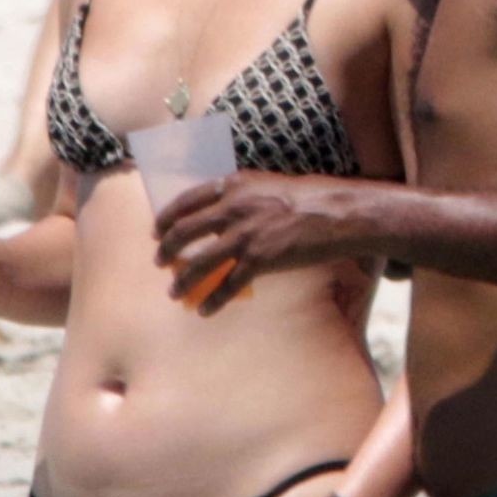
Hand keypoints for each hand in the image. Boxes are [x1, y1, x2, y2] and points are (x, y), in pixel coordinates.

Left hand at [154, 172, 357, 312]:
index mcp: (235, 186)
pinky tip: (205, 311)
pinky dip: (213, 301)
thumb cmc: (312, 198)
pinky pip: (227, 285)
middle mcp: (234, 208)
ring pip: (199, 263)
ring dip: (182, 280)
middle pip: (184, 232)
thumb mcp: (268, 186)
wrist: (338, 215)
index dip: (167, 217)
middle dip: (167, 250)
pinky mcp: (259, 260)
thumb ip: (243, 196)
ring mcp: (245, 235)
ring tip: (174, 292)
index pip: (187, 200)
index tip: (158, 231)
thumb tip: (224, 211)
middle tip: (160, 262)